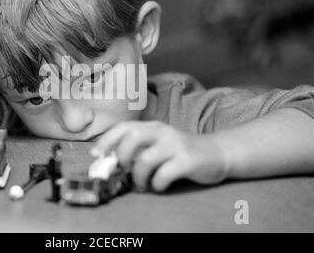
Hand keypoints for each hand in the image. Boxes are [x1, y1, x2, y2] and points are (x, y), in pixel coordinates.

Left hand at [91, 121, 228, 192]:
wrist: (217, 152)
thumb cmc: (181, 151)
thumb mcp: (159, 144)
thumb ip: (139, 149)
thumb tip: (112, 163)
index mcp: (153, 126)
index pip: (124, 126)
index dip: (107, 139)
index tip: (96, 154)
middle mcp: (163, 131)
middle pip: (133, 136)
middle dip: (121, 155)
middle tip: (123, 169)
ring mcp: (176, 145)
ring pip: (145, 159)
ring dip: (137, 176)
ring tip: (141, 185)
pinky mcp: (187, 160)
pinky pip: (164, 174)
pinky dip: (156, 184)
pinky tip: (158, 186)